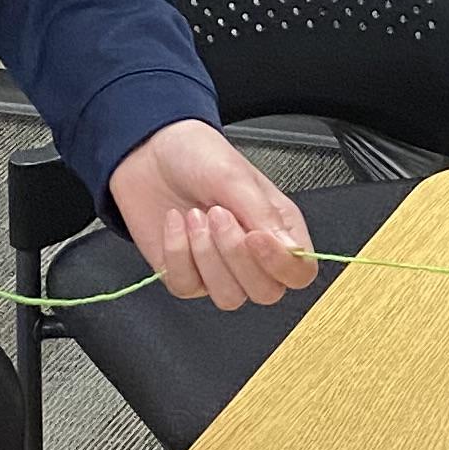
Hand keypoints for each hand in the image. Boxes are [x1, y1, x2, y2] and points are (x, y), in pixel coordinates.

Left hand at [107, 123, 318, 312]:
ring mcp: (220, 270)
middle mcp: (253, 254)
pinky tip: (176, 223)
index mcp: (278, 228)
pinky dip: (177, 253)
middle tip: (218, 214)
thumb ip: (265, 215)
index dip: (280, 264)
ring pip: (228, 297)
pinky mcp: (187, 275)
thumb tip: (292, 250)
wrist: (149, 152)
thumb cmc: (197, 156)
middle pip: (265, 292)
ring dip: (206, 256)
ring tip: (195, 216)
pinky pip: (187, 287)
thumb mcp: (234, 176)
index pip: (299, 272)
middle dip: (236, 256)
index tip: (254, 236)